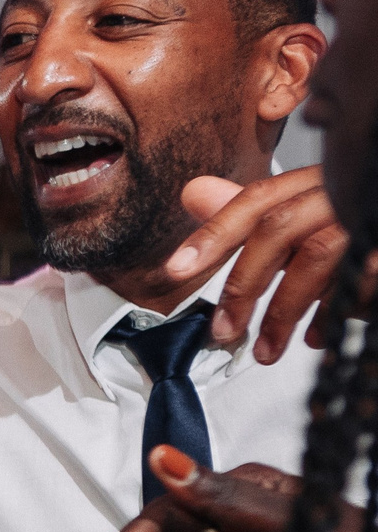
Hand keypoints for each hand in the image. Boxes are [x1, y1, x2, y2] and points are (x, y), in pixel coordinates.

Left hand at [162, 170, 343, 364]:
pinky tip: (317, 338)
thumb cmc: (360, 230)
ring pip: (316, 254)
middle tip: (221, 333)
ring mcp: (370, 215)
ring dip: (283, 310)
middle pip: (279, 226)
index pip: (259, 197)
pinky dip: (331, 314)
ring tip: (264, 352)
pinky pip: (357, 280)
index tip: (173, 270)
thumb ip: (254, 213)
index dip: (214, 232)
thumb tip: (193, 193)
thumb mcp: (308, 219)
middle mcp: (345, 187)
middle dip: (244, 284)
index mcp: (320, 179)